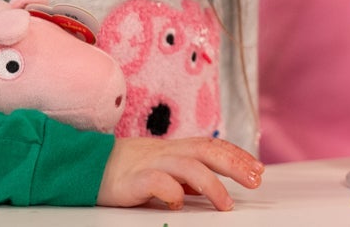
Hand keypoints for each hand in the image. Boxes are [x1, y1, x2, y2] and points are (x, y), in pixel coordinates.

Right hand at [97, 135, 262, 209]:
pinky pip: (157, 181)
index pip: (213, 146)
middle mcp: (169, 152)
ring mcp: (152, 163)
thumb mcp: (164, 169)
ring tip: (225, 204)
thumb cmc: (130, 170)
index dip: (237, 155)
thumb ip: (186, 176)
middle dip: (235, 164)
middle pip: (208, 151)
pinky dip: (171, 191)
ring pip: (188, 166)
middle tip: (255, 180)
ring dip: (211, 184)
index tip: (258, 168)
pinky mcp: (135, 179)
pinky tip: (179, 202)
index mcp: (177, 148)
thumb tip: (211, 188)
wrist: (91, 167)